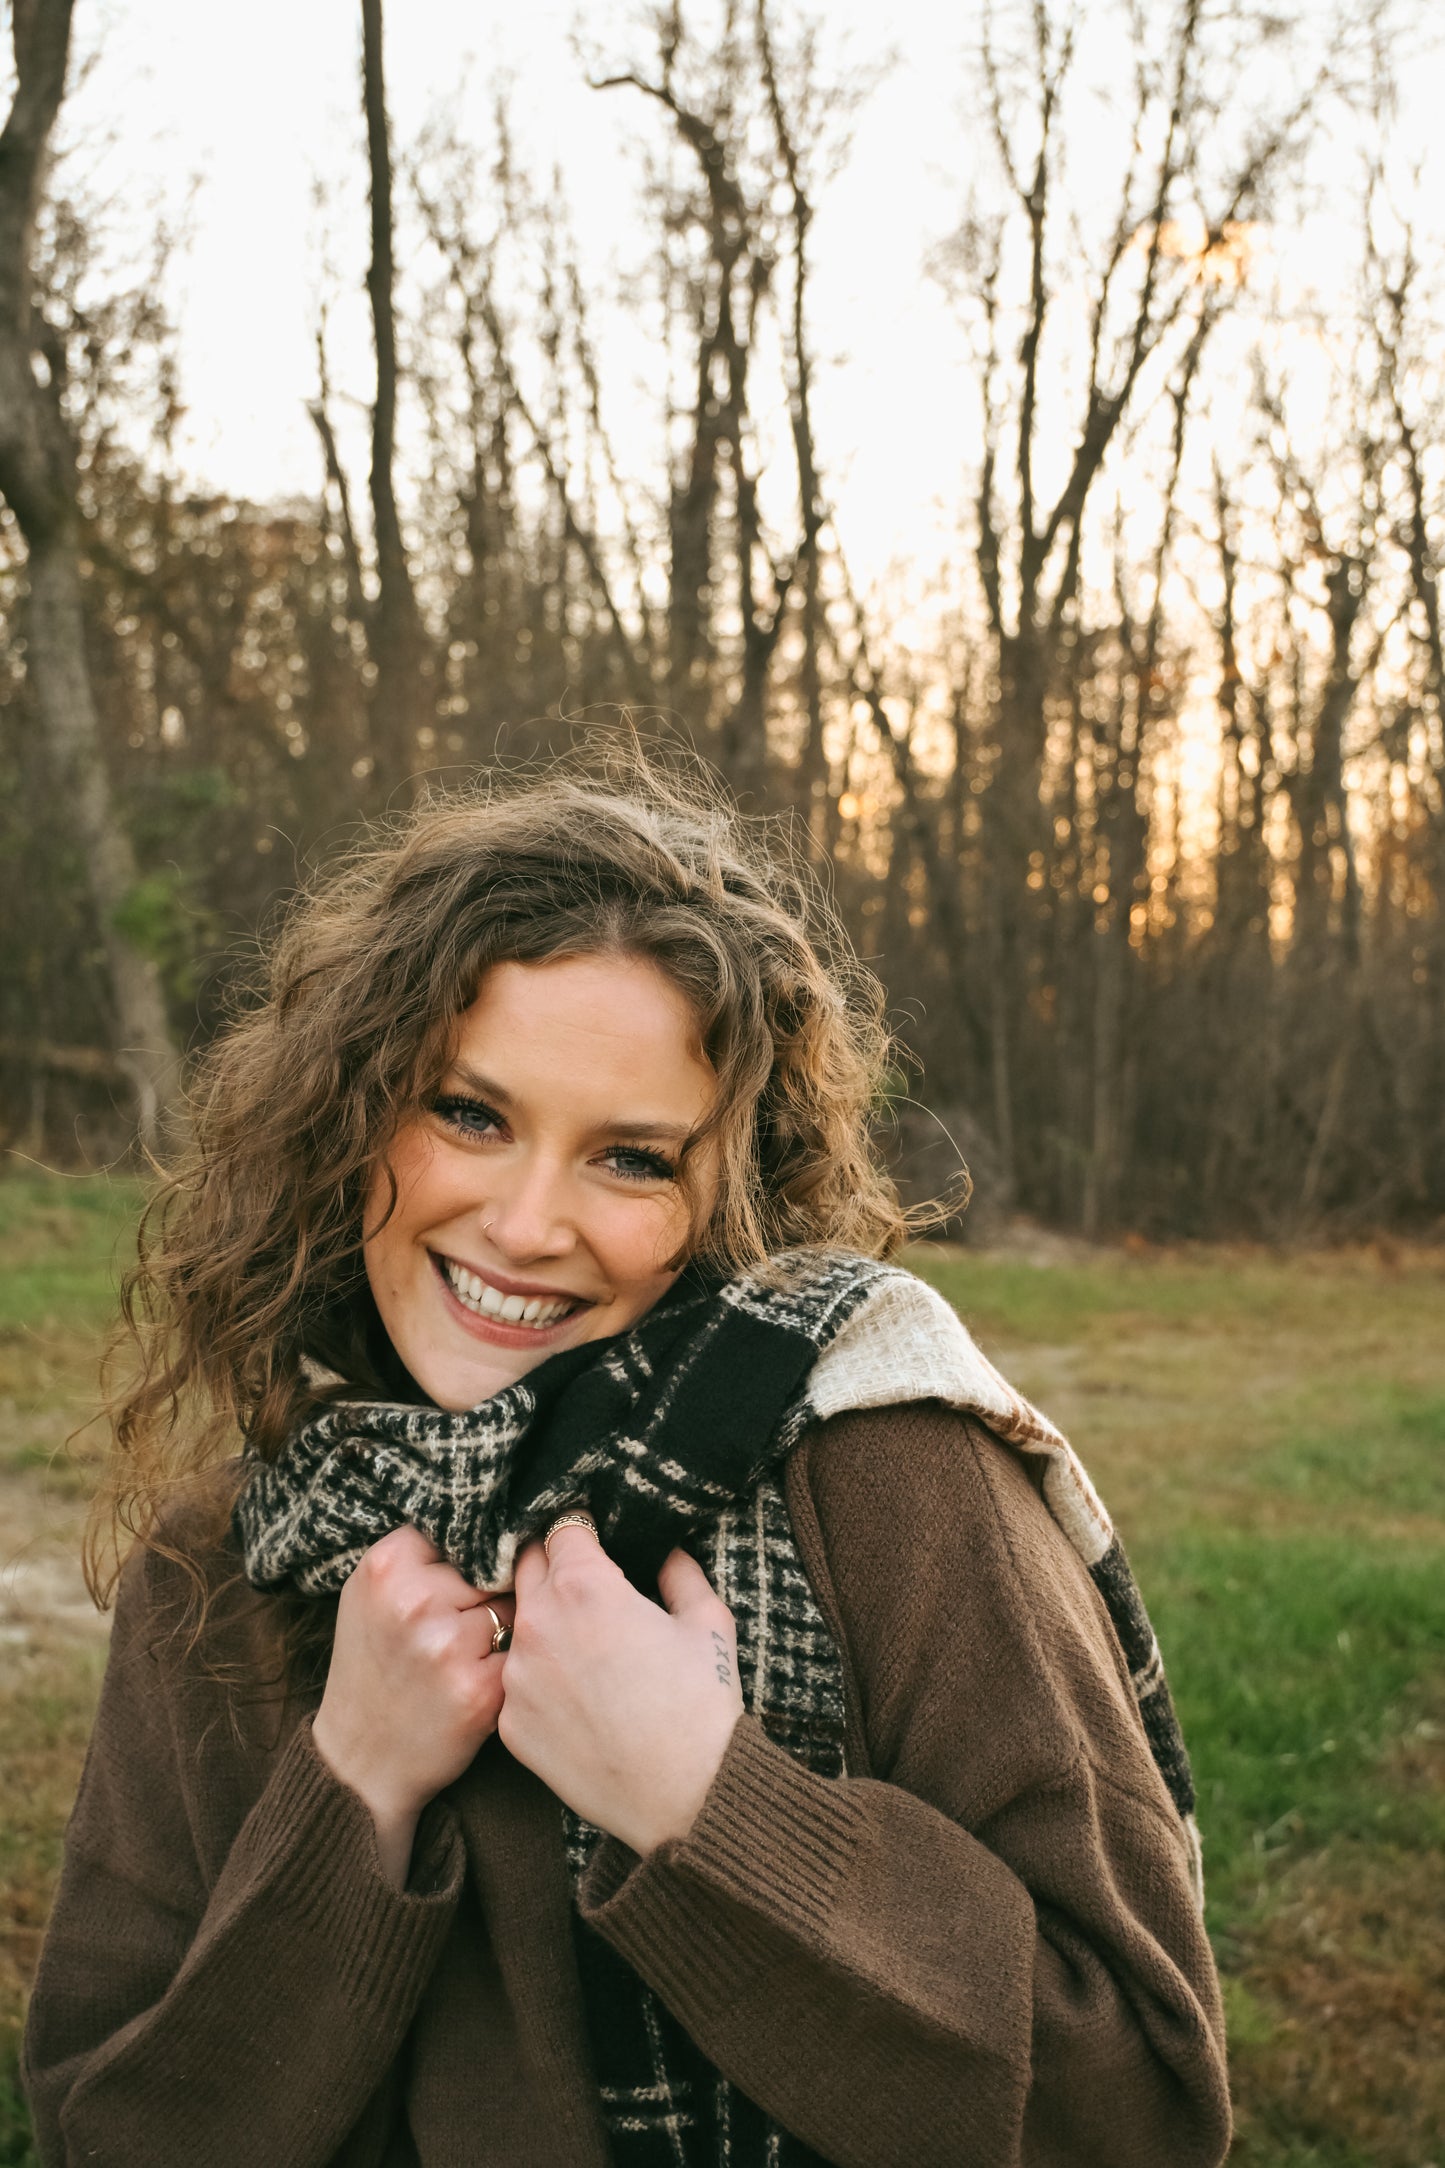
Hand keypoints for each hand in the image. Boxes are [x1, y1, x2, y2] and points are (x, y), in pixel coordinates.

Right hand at [312, 1524, 512, 1884]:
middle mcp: (415, 1601)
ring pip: (513, 1608)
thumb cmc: (373, 1669)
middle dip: (488, 1593)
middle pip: (493, 1569)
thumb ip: (419, 1557)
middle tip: (455, 1627)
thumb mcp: (372, 1597)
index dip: (469, 1557)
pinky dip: (510, 1666)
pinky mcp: (479, 1690)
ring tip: (462, 1656)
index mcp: (386, 1566)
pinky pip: (520, 1653)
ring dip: (504, 1630)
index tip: (458, 1580)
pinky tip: (477, 1682)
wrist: (359, 1761)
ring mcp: (447, 1646)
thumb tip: (494, 1525)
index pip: (463, 1530)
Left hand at [498, 1527, 742, 1856]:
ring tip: (584, 1651)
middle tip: (587, 1588)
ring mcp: (518, 1677)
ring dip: (543, 1626)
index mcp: (584, 1586)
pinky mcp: (510, 1723)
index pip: (560, 1527)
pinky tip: (576, 1699)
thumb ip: (680, 1571)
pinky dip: (539, 1681)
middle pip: (526, 1567)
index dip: (580, 1529)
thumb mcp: (709, 1622)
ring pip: (518, 1627)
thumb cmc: (703, 1706)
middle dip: (553, 1567)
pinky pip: (516, 1683)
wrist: (684, 1799)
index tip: (591, 1537)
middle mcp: (538, 1623)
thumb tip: (665, 1551)